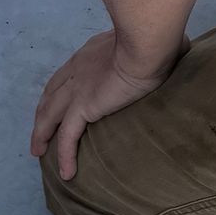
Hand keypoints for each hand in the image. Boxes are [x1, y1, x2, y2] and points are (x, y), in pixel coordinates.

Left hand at [31, 30, 171, 181]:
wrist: (146, 45)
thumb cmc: (155, 42)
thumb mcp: (147, 45)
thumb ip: (153, 51)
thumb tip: (177, 51)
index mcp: (90, 54)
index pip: (67, 74)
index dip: (58, 90)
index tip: (55, 100)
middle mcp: (77, 70)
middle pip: (51, 95)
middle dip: (42, 112)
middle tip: (38, 130)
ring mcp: (77, 89)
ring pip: (50, 116)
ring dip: (41, 134)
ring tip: (38, 152)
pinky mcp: (83, 107)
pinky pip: (68, 137)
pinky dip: (64, 156)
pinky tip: (66, 173)